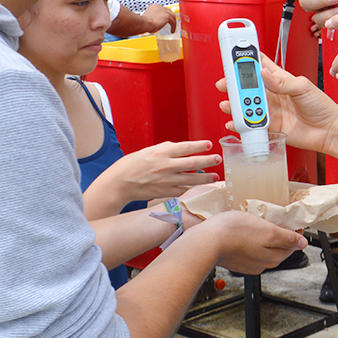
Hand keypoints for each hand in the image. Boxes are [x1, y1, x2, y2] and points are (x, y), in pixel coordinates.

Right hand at [84, 141, 219, 218]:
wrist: (119, 183)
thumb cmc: (131, 165)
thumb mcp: (148, 150)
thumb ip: (165, 149)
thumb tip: (180, 149)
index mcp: (161, 153)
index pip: (185, 147)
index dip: (199, 146)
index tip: (209, 144)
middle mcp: (165, 166)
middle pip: (193, 163)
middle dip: (208, 161)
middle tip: (218, 159)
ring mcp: (166, 181)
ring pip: (191, 179)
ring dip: (205, 178)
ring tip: (215, 176)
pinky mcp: (164, 193)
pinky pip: (182, 191)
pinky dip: (192, 189)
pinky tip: (199, 188)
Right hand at [142, 4, 177, 32]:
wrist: (144, 23)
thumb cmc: (144, 23)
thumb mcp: (148, 18)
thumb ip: (153, 19)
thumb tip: (155, 24)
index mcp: (154, 6)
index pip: (162, 9)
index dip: (164, 15)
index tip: (163, 20)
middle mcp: (160, 7)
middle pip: (168, 11)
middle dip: (170, 16)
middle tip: (170, 22)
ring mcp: (164, 11)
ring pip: (172, 16)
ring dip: (173, 22)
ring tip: (173, 28)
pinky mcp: (167, 16)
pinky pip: (173, 22)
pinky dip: (173, 27)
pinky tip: (172, 31)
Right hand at [193, 210, 307, 273]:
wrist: (207, 241)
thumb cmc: (234, 233)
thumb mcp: (267, 231)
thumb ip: (286, 238)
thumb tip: (303, 243)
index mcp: (273, 258)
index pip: (292, 245)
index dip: (294, 231)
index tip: (292, 220)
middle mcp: (262, 264)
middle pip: (278, 248)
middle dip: (281, 234)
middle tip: (277, 218)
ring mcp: (248, 263)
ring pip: (264, 249)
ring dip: (265, 237)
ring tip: (260, 222)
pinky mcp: (236, 259)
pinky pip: (250, 250)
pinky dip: (252, 241)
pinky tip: (246, 231)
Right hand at [217, 56, 337, 154]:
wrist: (329, 130)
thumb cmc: (321, 106)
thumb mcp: (302, 87)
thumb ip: (282, 82)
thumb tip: (264, 73)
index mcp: (281, 80)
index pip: (261, 65)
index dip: (248, 58)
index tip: (235, 53)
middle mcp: (273, 94)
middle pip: (248, 87)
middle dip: (234, 84)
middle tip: (225, 83)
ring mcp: (271, 111)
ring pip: (247, 105)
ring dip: (235, 105)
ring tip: (228, 104)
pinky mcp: (271, 127)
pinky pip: (252, 125)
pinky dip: (241, 124)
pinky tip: (234, 122)